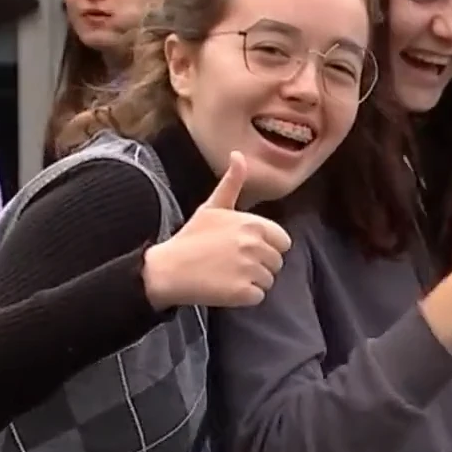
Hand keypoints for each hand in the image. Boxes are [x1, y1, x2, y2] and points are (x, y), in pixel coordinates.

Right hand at [142, 152, 293, 309]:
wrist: (167, 269)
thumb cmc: (191, 238)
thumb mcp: (212, 207)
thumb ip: (232, 182)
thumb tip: (238, 154)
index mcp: (253, 224)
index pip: (283, 241)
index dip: (267, 246)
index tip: (244, 249)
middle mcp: (255, 245)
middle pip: (276, 262)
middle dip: (260, 265)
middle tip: (232, 263)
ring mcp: (250, 270)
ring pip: (268, 280)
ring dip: (252, 281)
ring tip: (227, 275)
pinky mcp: (244, 293)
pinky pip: (258, 297)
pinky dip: (244, 297)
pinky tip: (225, 288)